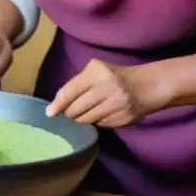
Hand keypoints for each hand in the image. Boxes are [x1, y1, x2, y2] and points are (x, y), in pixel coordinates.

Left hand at [45, 59, 163, 127]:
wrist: (147, 86)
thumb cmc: (114, 76)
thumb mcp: (96, 71)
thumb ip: (77, 84)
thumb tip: (56, 104)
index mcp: (97, 72)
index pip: (71, 91)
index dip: (58, 104)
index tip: (49, 113)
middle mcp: (107, 88)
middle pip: (76, 109)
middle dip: (69, 113)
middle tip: (69, 112)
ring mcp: (117, 105)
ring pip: (87, 119)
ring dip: (81, 119)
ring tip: (83, 113)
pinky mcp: (124, 119)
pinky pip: (100, 125)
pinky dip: (96, 122)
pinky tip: (99, 114)